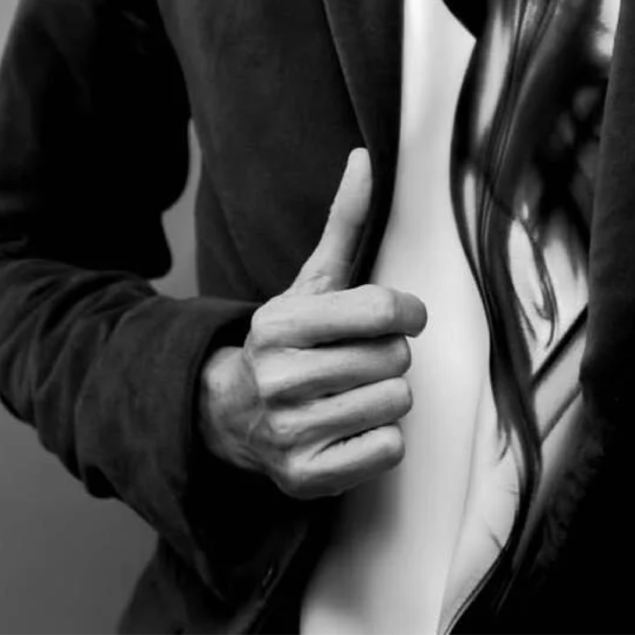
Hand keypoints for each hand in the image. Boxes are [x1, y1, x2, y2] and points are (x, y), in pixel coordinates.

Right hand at [197, 148, 426, 499]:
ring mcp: (290, 433)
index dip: (406, 310)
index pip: (380, 309)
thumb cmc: (288, 341)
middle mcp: (279, 379)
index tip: (403, 314)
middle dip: (389, 355)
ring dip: (386, 395)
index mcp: (280, 324)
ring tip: (354, 390)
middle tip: (361, 358)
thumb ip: (343, 222)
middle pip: (395, 358)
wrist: (228, 417)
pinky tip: (351, 425)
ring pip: (396, 401)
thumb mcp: (310, 282)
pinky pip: (388, 448)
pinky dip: (381, 438)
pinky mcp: (306, 477)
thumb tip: (365, 156)